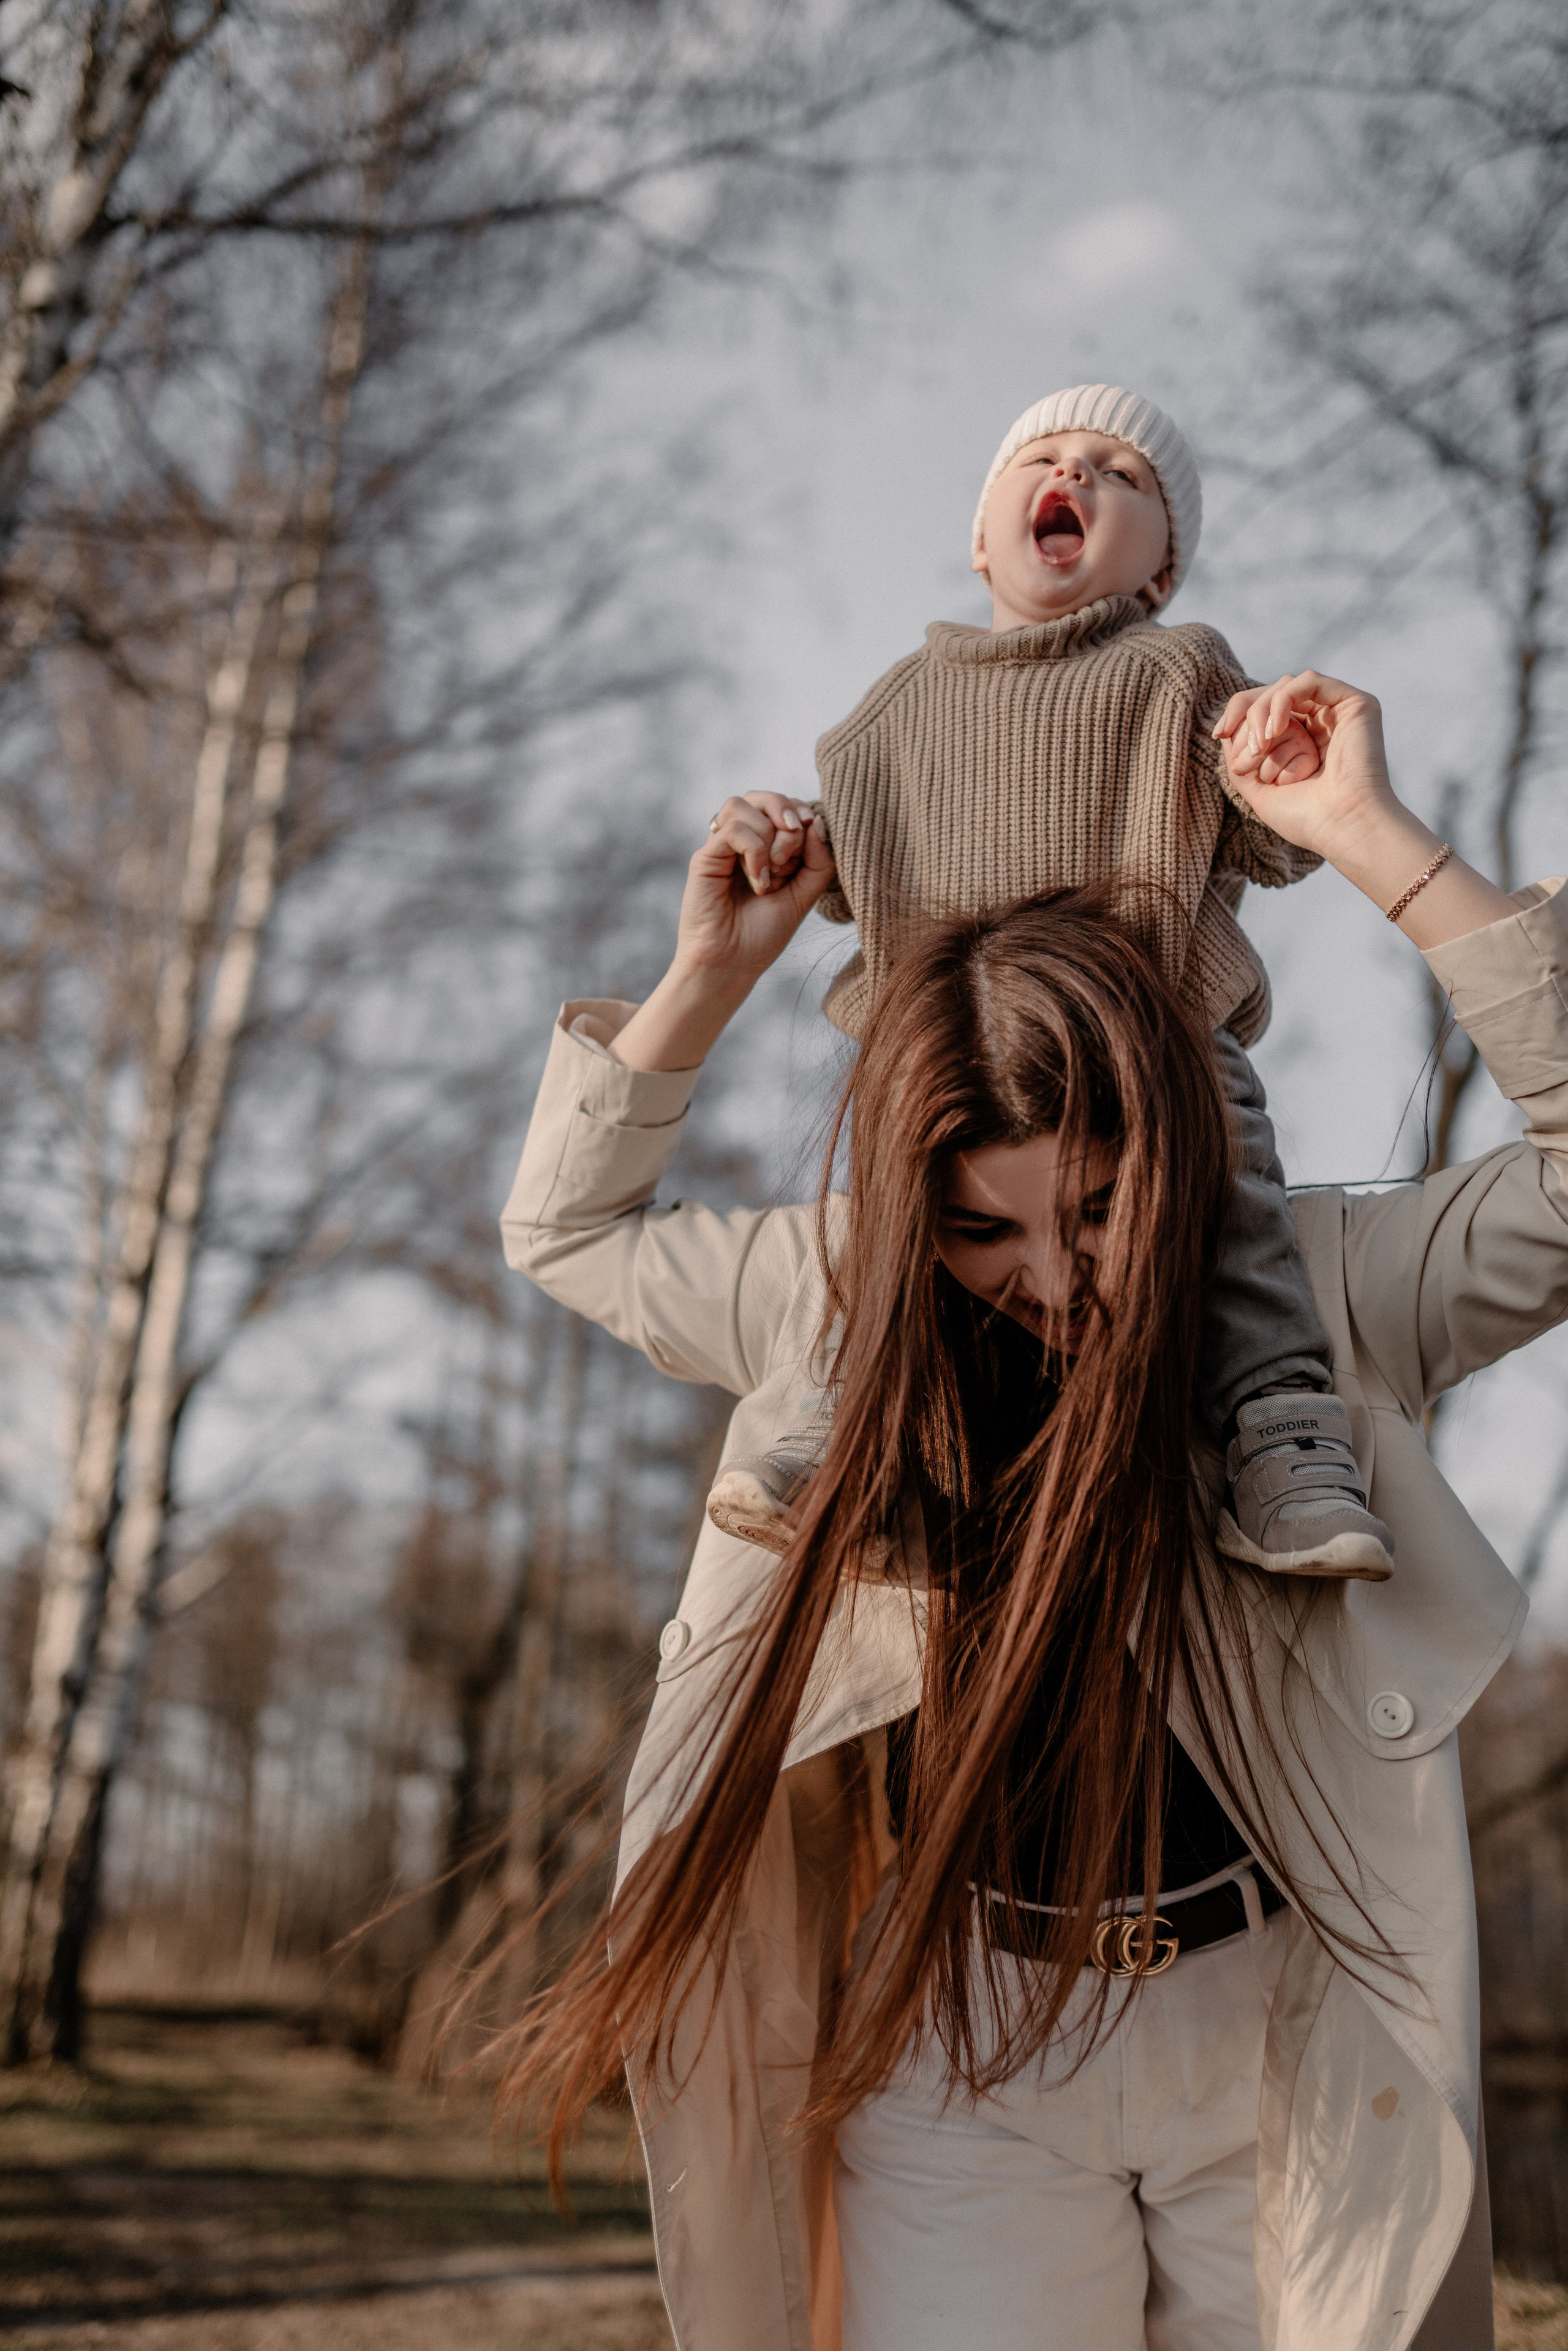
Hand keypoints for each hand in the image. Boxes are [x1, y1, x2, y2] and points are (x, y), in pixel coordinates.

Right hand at [609, 793, 836, 1071]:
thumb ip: (818, 860)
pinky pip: (733, 829)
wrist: (732, 964)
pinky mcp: (704, 857)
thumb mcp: (804, 895)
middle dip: (786, 814)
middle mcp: (740, 842)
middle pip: (761, 796)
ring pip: (742, 804)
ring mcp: (720, 847)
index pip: (783, 805)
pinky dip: (755, 850)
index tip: (813, 835)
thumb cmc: (763, 934)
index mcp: (764, 846)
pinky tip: (759, 881)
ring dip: (769, 835)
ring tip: (773, 874)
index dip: (801, 813)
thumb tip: (816, 821)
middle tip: (793, 852)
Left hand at [1213, 668, 1513, 945]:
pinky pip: (1309, 681)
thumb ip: (1240, 755)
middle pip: (1272, 694)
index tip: (1219, 734)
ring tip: (1261, 748)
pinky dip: (1282, 701)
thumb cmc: (1306, 817)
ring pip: (1286, 687)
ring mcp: (1340, 712)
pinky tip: (1273, 731)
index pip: (1264, 710)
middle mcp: (1323, 722)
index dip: (1237, 714)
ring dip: (1262, 714)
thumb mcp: (1257, 786)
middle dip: (1248, 717)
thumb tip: (1227, 729)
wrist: (1342, 827)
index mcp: (1304, 740)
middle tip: (1247, 752)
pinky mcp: (1357, 703)